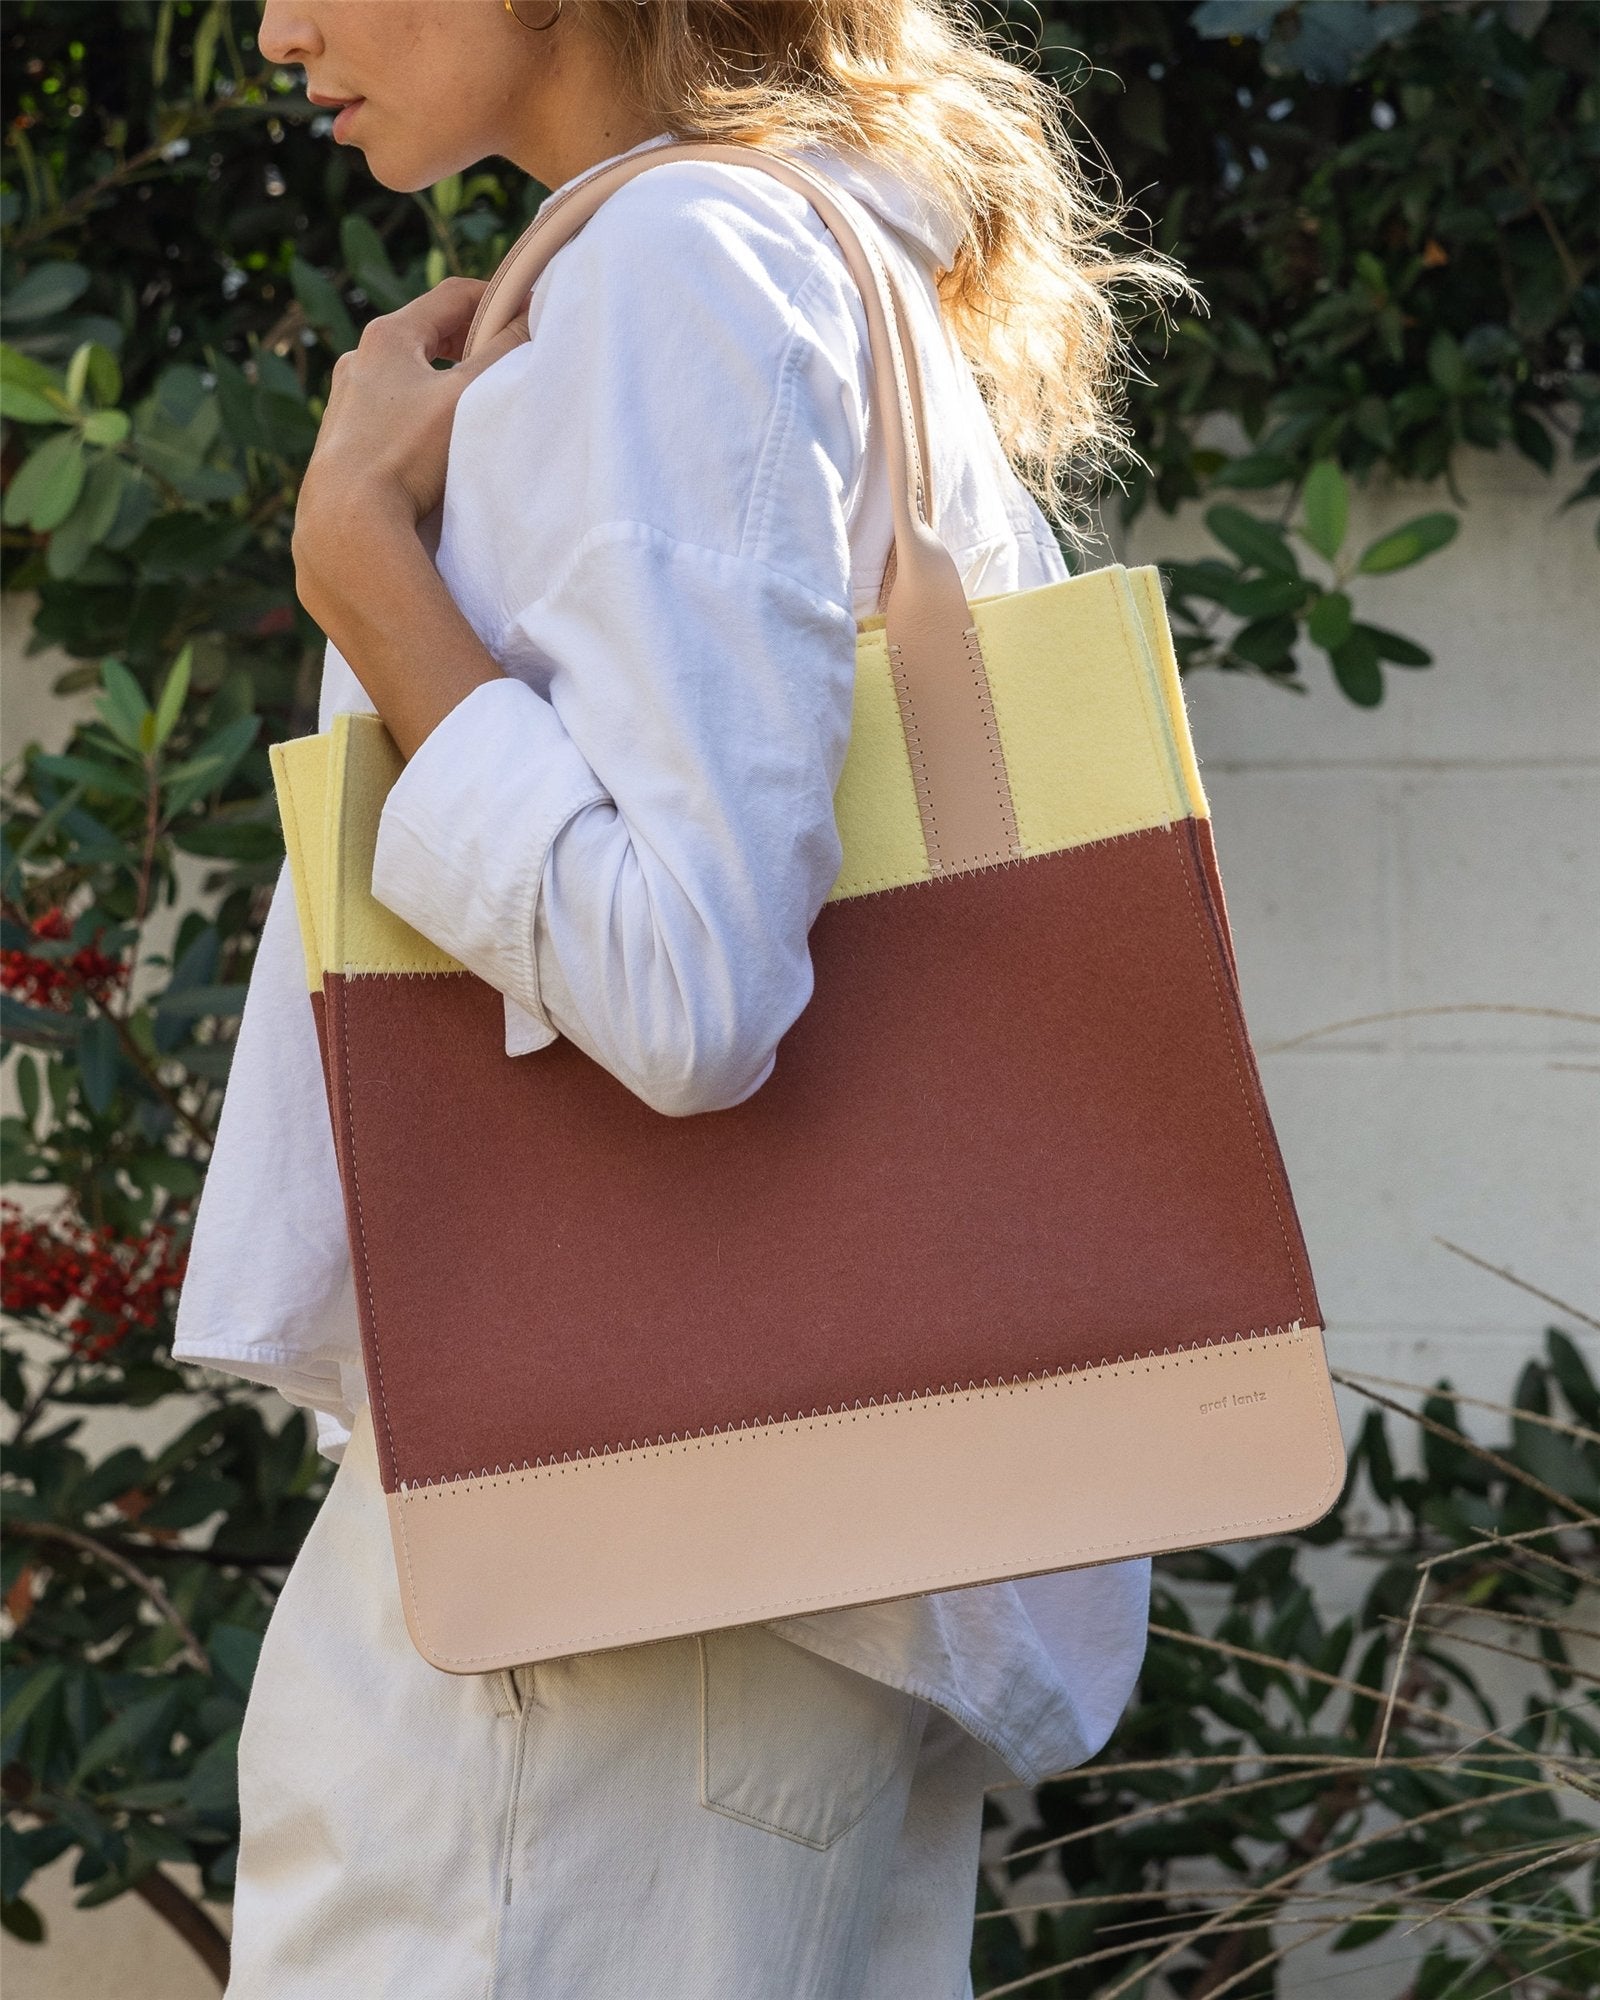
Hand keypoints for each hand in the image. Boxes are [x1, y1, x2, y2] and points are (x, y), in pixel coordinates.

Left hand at [292, 276, 528, 591]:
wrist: (347, 520)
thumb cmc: (406, 453)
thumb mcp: (466, 396)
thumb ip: (503, 354)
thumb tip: (531, 317)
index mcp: (388, 336)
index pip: (452, 296)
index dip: (497, 297)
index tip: (528, 311)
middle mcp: (359, 359)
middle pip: (427, 333)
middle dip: (470, 340)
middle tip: (505, 358)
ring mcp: (347, 399)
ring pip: (408, 374)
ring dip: (443, 378)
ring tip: (473, 403)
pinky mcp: (343, 437)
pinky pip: (392, 409)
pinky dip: (420, 411)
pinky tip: (435, 441)